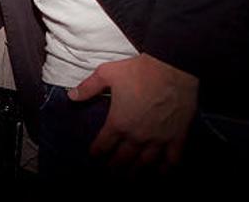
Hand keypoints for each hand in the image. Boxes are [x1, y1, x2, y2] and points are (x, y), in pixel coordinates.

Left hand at [69, 53, 198, 171]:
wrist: (172, 67)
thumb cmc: (138, 70)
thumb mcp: (106, 74)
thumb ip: (88, 88)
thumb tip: (70, 96)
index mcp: (119, 123)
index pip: (103, 144)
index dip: (97, 152)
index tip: (94, 156)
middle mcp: (137, 136)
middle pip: (122, 159)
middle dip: (113, 170)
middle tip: (109, 179)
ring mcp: (158, 139)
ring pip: (145, 164)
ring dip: (136, 174)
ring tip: (129, 182)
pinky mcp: (177, 137)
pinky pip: (172, 159)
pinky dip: (166, 169)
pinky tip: (161, 173)